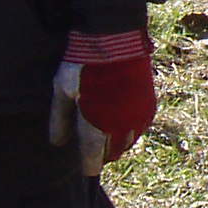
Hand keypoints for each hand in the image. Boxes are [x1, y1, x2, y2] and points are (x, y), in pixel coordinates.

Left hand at [50, 30, 156, 173]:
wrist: (116, 39)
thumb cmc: (83, 64)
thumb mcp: (63, 91)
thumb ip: (60, 120)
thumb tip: (58, 143)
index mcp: (98, 127)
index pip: (93, 158)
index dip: (88, 166)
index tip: (85, 169)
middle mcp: (121, 127)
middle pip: (113, 154)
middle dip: (102, 154)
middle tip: (92, 148)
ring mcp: (138, 117)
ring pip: (128, 142)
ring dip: (117, 142)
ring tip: (105, 134)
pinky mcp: (149, 105)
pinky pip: (140, 128)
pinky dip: (130, 129)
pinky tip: (120, 120)